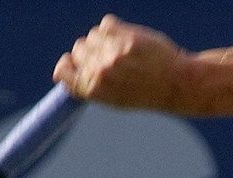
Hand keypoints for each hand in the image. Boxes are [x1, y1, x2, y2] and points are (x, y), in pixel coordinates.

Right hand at [53, 15, 188, 111]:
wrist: (175, 84)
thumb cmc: (143, 92)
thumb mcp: (112, 99)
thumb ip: (86, 85)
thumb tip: (58, 71)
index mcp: (94, 90)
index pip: (63, 71)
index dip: (67, 65)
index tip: (73, 63)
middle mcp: (100, 72)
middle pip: (78, 49)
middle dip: (90, 52)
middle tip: (111, 60)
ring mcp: (112, 54)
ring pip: (92, 35)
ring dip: (104, 40)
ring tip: (123, 52)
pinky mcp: (125, 37)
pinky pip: (107, 23)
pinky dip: (115, 28)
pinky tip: (128, 40)